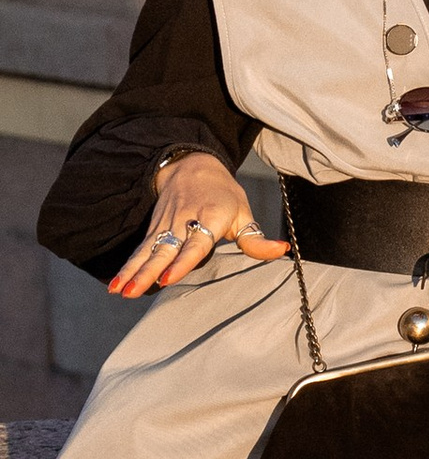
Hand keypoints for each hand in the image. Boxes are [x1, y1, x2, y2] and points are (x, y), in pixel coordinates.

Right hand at [110, 149, 289, 297]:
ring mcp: (165, 225)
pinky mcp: (154, 229)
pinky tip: (116, 286)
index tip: (170, 276)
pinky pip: (140, 250)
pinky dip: (127, 267)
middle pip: (164, 250)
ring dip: (132, 272)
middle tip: (133, 291)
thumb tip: (281, 250)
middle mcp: (184, 221)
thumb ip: (256, 239)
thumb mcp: (244, 212)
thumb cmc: (223, 194)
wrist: (191, 165)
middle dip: (148, 272)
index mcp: (210, 217)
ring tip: (120, 292)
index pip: (195, 242)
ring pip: (147, 251)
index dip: (183, 260)